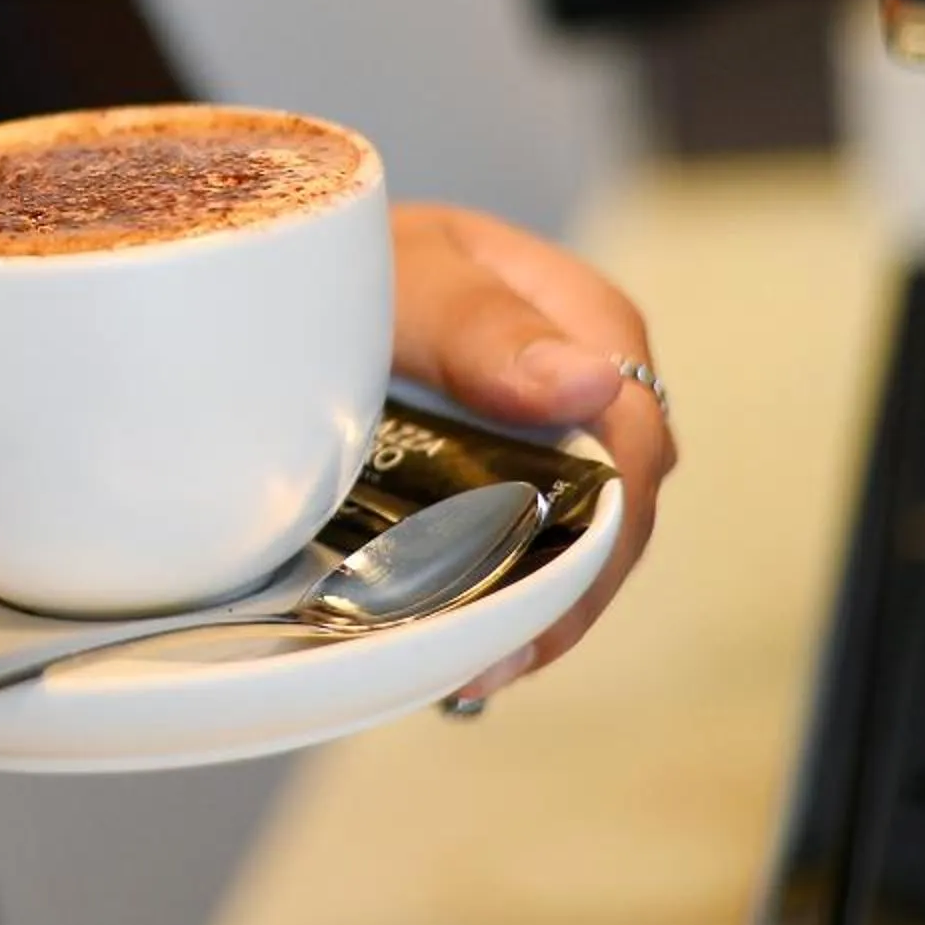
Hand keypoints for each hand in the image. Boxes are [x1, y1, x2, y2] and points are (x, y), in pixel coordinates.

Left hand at [385, 202, 673, 700]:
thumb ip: (482, 326)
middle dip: (570, 589)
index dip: (604, 525)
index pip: (633, 436)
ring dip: (534, 608)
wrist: (290, 265)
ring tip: (474, 670)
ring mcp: (545, 434)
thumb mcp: (407, 274)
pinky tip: (461, 645)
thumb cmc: (359, 255)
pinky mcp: (498, 472)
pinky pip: (523, 542)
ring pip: (576, 538)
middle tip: (495, 658)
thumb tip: (593, 387)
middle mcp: (582, 387)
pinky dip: (497, 594)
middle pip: (618, 506)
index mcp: (583, 321)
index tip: (540, 597)